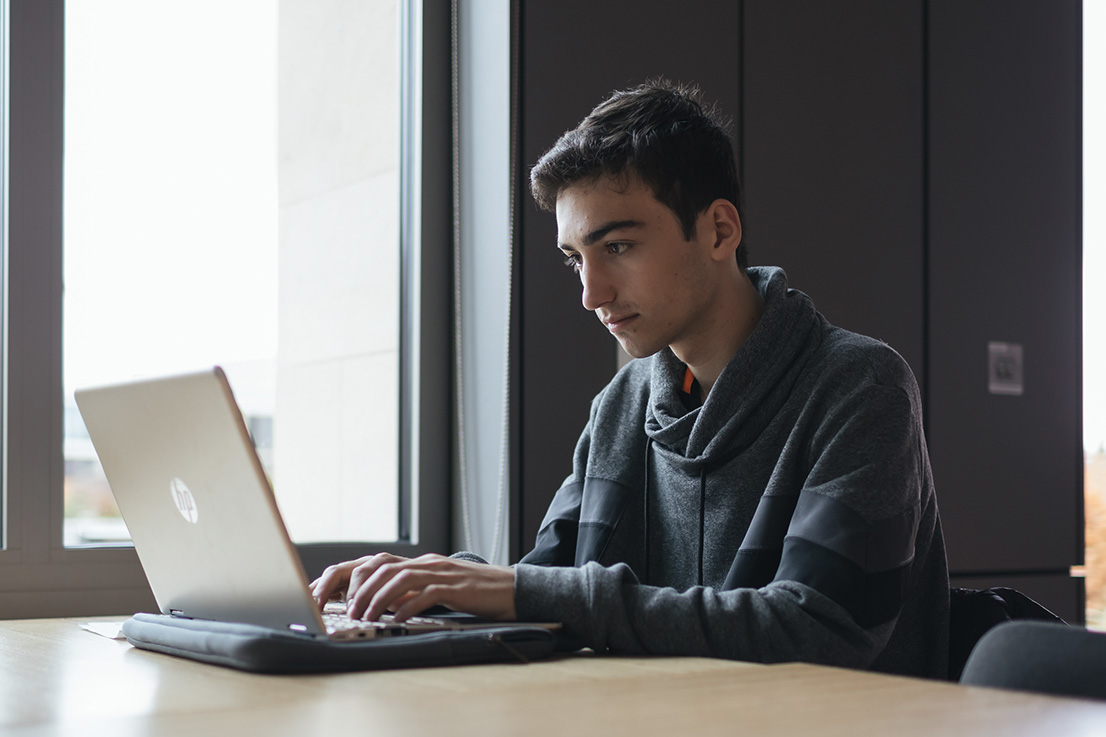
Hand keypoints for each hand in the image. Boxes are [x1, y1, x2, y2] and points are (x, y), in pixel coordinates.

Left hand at [310, 553, 516, 622]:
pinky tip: (397, 619)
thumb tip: (389, 606)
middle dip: (364, 590)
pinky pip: (426, 594)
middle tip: (351, 610)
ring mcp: (443, 573)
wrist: (512, 589)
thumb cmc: (477, 593)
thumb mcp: (442, 589)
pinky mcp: (456, 587)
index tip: (347, 600)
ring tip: (367, 616)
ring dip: (380, 598)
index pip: (383, 564)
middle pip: (387, 569)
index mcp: (425, 563)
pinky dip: (408, 606)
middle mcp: (430, 564)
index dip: (361, 580)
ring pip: (402, 578)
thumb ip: (418, 592)